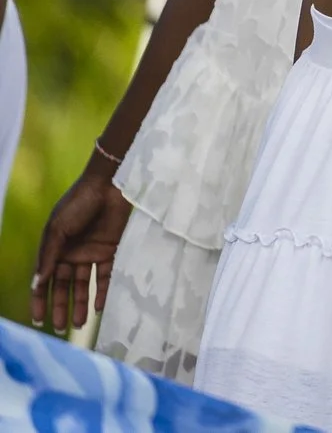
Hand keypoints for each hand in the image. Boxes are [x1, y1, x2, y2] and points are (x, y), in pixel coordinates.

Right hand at [33, 167, 129, 333]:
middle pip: (64, 287)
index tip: (39, 320)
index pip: (44, 280)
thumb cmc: (78, 203)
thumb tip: (38, 285)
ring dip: (81, 304)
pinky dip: (103, 291)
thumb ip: (49, 257)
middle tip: (61, 329)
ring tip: (79, 325)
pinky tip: (99, 308)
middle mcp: (71, 254)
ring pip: (84, 285)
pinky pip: (105, 276)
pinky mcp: (110, 249)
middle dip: (62, 307)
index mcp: (54, 249)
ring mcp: (90, 252)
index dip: (40, 300)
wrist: (109, 185)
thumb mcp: (58, 229)